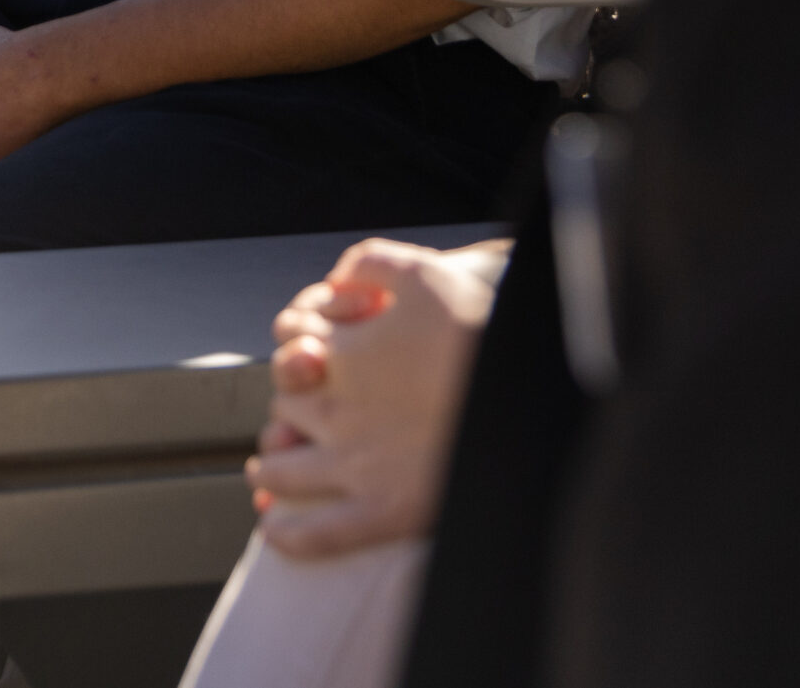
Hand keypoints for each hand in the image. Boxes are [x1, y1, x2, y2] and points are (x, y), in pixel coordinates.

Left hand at [247, 239, 507, 559]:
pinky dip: (289, 536)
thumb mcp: (426, 275)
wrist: (530, 395)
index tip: (313, 355)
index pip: (288, 345)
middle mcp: (338, 410)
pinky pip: (320, 534)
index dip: (296, 345)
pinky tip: (274, 530)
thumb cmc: (481, 331)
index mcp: (342, 355)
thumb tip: (338, 275)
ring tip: (269, 467)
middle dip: (289, 405)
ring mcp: (358, 465)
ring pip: (282, 468)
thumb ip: (372, 264)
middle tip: (301, 413)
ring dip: (270, 466)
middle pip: (284, 405)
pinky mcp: (387, 512)